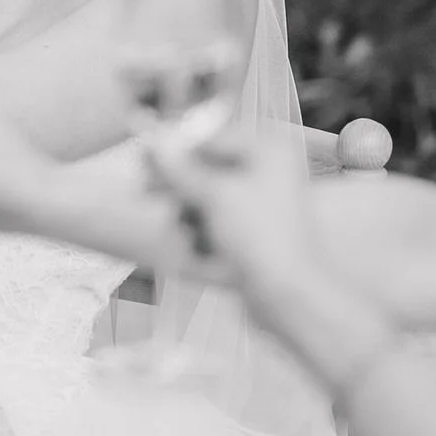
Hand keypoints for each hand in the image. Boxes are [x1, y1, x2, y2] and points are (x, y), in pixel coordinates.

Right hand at [148, 127, 356, 339]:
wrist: (291, 297)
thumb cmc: (261, 237)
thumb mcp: (215, 195)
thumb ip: (179, 168)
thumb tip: (150, 139)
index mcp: (269, 151)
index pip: (212, 138)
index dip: (177, 149)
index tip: (144, 160)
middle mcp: (269, 173)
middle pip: (209, 170)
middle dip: (182, 189)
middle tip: (150, 195)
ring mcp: (262, 208)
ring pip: (209, 202)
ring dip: (192, 218)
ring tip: (191, 236)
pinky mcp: (254, 238)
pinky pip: (218, 228)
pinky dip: (205, 239)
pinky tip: (204, 254)